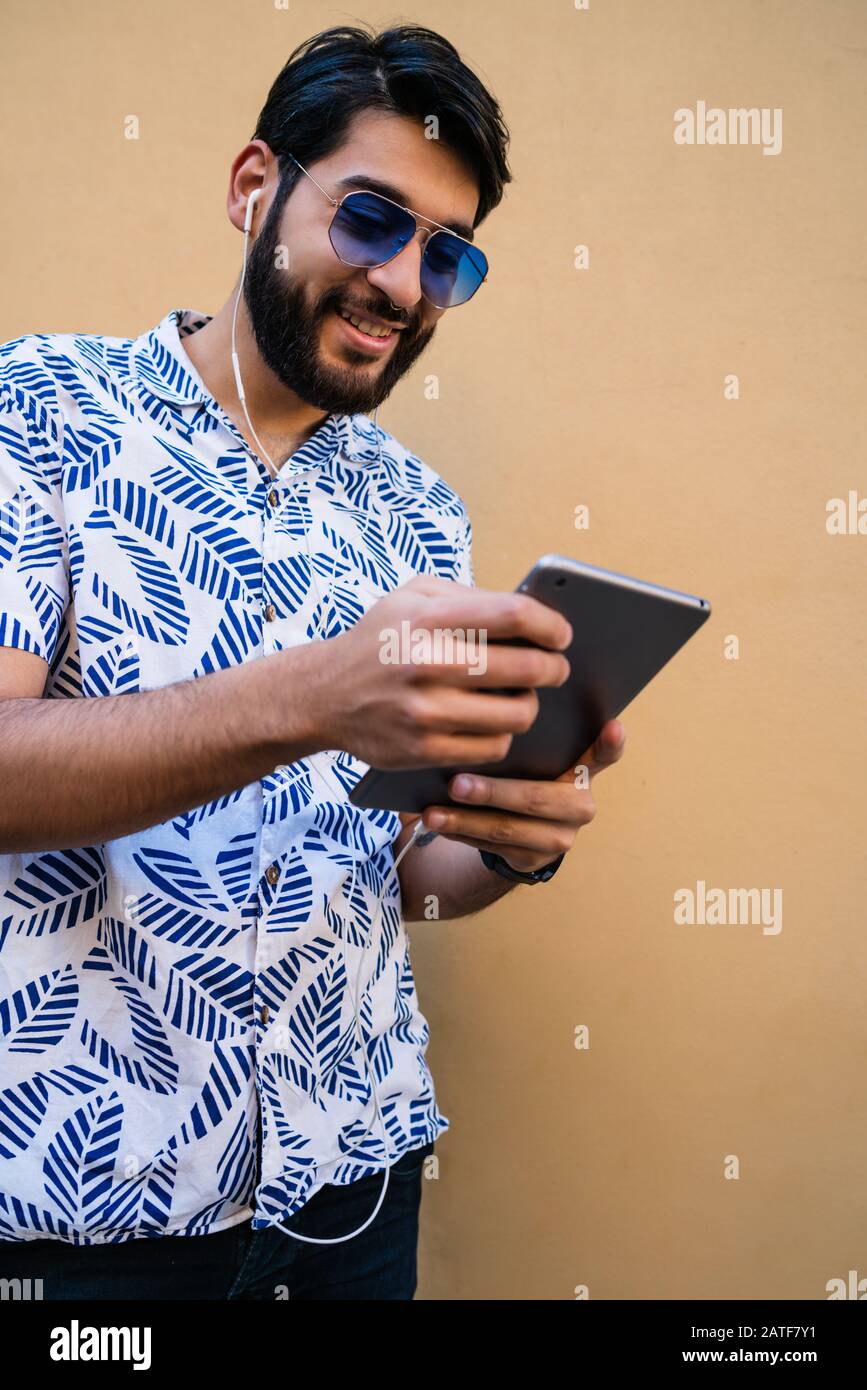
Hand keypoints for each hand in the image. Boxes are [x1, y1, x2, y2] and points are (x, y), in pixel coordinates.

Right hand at [315, 574, 571, 769]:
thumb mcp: (412, 597)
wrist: (322, 695)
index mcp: (428, 618)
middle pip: (526, 668)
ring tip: (520, 696)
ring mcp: (426, 711)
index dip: (550, 626)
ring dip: (528, 704)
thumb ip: (467, 596)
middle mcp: (427, 662)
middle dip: (553, 668)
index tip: (562, 635)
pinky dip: (502, 734)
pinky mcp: (423, 750)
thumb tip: (530, 610)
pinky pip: (494, 747)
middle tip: (554, 669)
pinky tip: (493, 722)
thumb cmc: (378, 640)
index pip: (514, 616)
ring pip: (517, 714)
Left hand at [416, 719, 626, 871]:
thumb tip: (486, 715)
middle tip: (455, 784)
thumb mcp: (533, 758)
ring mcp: (561, 837)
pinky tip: (437, 825)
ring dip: (465, 821)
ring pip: (508, 829)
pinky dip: (461, 835)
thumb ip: (526, 741)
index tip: (614, 727)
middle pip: (537, 799)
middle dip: (492, 793)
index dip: (610, 744)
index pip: (604, 755)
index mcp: (584, 771)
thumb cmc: (524, 775)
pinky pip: (493, 848)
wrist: (522, 830)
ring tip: (432, 814)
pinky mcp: (535, 859)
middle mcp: (580, 805)